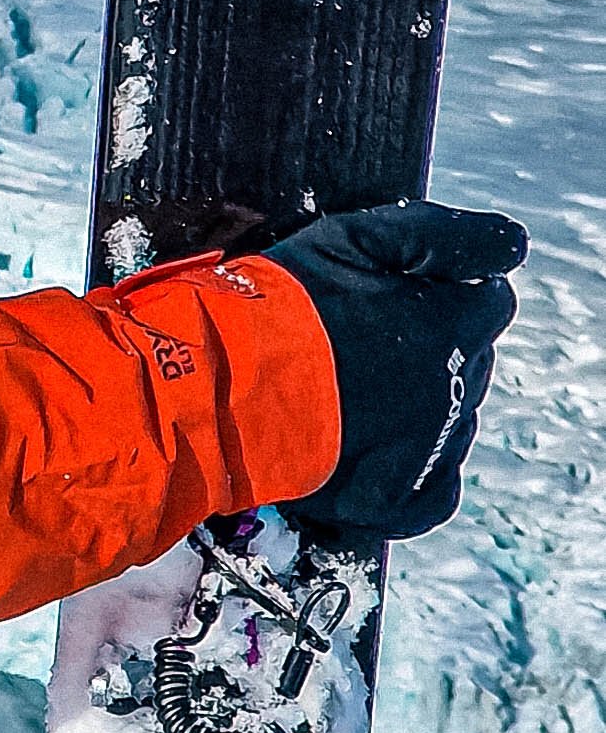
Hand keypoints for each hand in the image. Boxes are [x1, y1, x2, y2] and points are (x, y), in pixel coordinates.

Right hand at [263, 201, 524, 539]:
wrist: (220, 387)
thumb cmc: (284, 306)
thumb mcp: (357, 238)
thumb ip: (444, 234)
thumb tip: (511, 244)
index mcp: (452, 325)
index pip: (489, 301)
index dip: (448, 294)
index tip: (401, 294)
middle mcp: (455, 390)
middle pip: (471, 360)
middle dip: (433, 345)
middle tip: (363, 339)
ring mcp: (428, 450)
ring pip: (454, 420)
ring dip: (421, 402)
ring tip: (357, 389)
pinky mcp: (394, 498)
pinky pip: (436, 490)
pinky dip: (418, 470)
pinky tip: (378, 447)